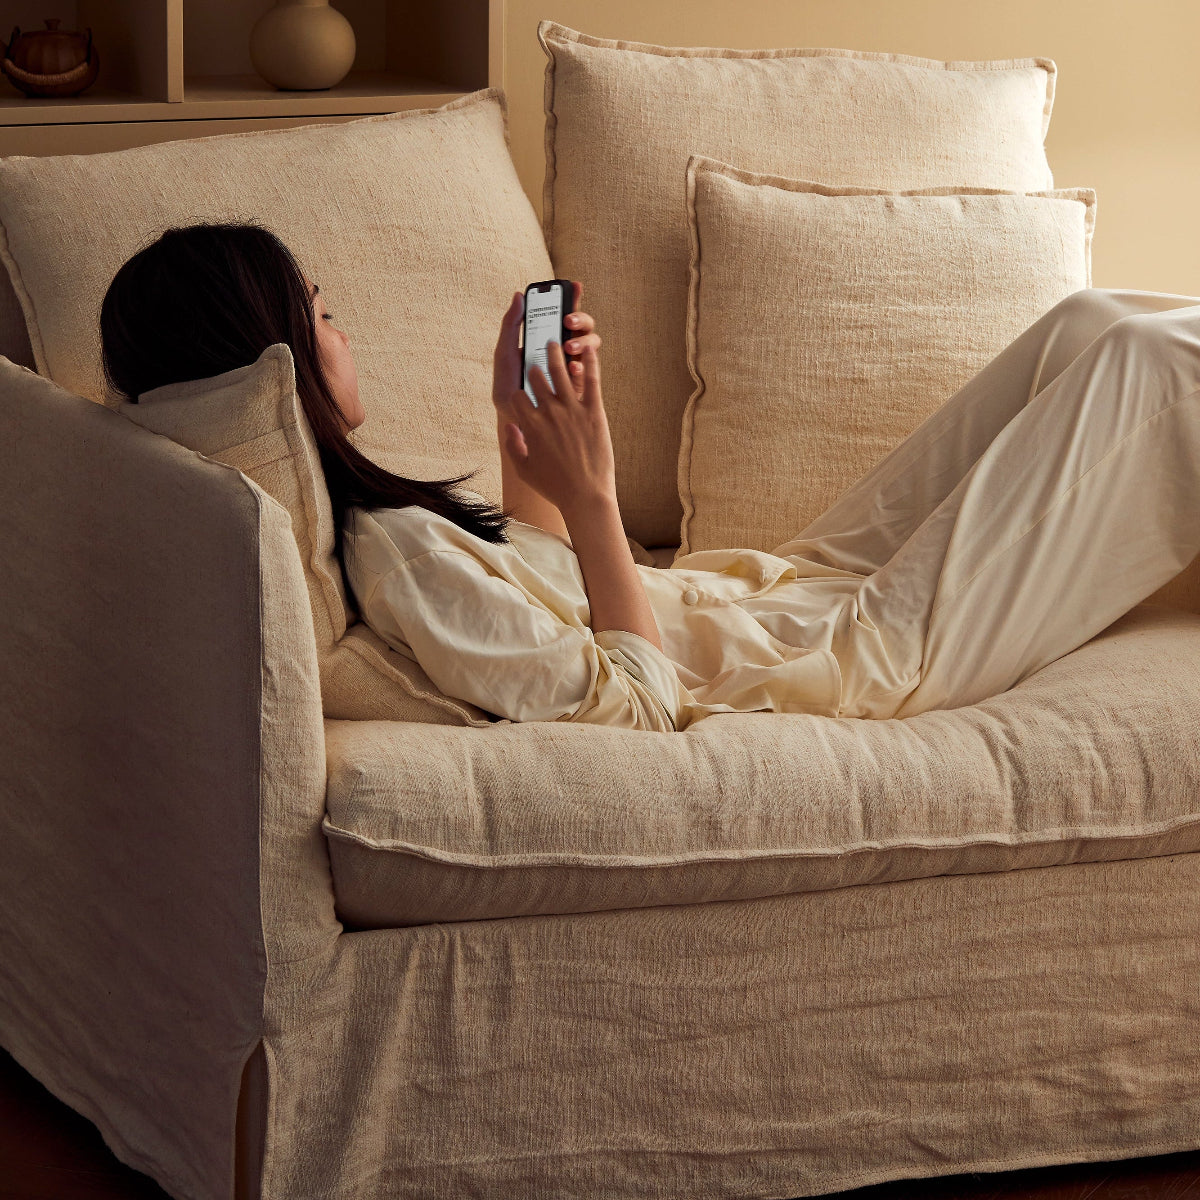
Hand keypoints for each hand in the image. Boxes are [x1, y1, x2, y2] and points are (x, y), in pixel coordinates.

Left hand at [491, 280, 600, 410]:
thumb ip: (510, 325)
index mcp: (548, 336)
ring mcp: (574, 365)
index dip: (572, 297)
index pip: (563, 311)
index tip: (573, 287)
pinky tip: (572, 368)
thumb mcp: (505, 353)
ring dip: (583, 341)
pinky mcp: (579, 385)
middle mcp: (564, 348)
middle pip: (583, 325)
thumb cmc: (509, 385)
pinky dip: (583, 366)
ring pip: (592, 343)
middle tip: (567, 321)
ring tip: (568, 349)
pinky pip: (590, 371)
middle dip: (580, 318)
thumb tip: (518, 295)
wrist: (515, 418)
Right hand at [493, 282, 614, 514]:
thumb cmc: (555, 487)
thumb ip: (512, 446)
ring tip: (553, 341)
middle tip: (534, 358)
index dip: (517, 393)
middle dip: (533, 368)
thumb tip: (510, 426)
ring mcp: (572, 410)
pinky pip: (591, 380)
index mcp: (530, 426)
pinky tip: (588, 347)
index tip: (520, 392)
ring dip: (554, 353)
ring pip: (560, 372)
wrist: (586, 496)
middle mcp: (549, 413)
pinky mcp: (594, 411)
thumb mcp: (524, 470)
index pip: (516, 397)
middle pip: (536, 379)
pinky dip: (590, 361)